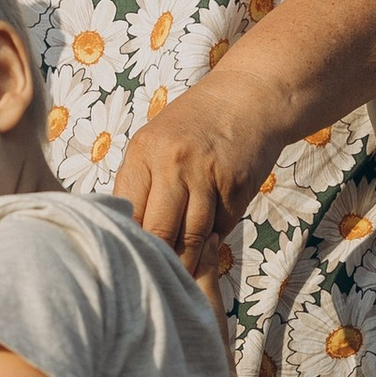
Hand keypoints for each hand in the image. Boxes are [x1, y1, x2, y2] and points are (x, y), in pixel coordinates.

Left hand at [116, 68, 281, 280]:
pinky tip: (209, 242)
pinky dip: (213, 241)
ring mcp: (207, 175)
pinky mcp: (237, 187)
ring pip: (192, 238)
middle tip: (155, 279)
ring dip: (188, 261)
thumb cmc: (195, 124)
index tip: (130, 262)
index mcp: (143, 152)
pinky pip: (220, 229)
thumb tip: (127, 235)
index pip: (128, 213)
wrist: (248, 97)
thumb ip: (141, 184)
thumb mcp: (156, 142)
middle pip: (159, 232)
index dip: (129, 243)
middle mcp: (173, 163)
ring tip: (182, 276)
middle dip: (158, 261)